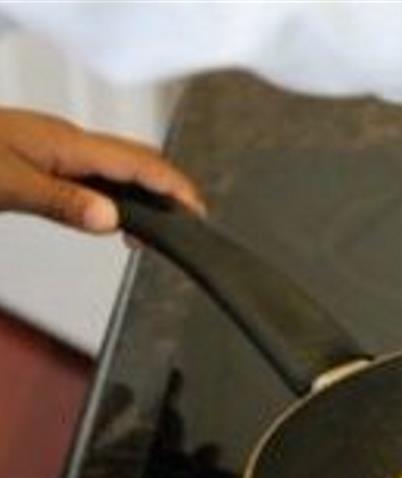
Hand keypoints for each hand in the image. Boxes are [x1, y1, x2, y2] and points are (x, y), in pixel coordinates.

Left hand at [0, 108, 203, 232]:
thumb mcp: (8, 184)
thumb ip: (62, 203)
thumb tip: (110, 220)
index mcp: (66, 143)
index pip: (139, 162)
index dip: (175, 187)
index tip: (197, 212)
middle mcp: (65, 139)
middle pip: (136, 159)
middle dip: (168, 188)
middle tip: (185, 220)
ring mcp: (54, 144)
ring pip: (116, 166)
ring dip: (140, 192)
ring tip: (150, 228)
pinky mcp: (42, 153)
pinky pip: (94, 171)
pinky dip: (116, 192)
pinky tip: (108, 210)